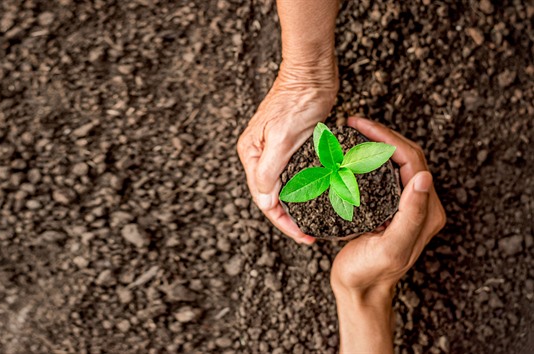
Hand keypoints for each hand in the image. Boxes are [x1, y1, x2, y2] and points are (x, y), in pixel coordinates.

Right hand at [237, 61, 337, 244]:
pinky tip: (317, 198)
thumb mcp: (282, 138)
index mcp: (251, 154)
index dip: (283, 221)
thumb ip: (269, 170)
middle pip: (272, 196)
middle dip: (289, 218)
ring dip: (298, 206)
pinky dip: (304, 189)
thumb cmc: (297, 100)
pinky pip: (295, 175)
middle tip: (310, 235)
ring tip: (315, 223)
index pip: (263, 199)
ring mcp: (274, 150)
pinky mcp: (291, 145)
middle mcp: (259, 155)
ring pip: (284, 187)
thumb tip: (264, 201)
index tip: (303, 236)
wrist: (312, 73)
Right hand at [331, 117, 445, 352]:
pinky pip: (384, 173)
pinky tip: (351, 154)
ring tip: (352, 132)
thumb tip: (424, 176)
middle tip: (354, 123)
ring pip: (395, 162)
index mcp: (426, 210)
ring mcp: (404, 204)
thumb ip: (410, 214)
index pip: (412, 159)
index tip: (360, 126)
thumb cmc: (370, 272)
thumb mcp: (391, 247)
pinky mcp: (389, 207)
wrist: (358, 290)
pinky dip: (369, 158)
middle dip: (381, 134)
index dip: (387, 138)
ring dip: (376, 143)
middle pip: (406, 155)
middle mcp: (419, 204)